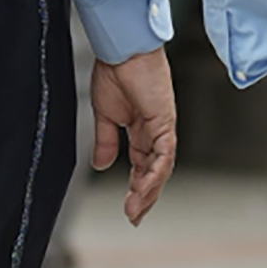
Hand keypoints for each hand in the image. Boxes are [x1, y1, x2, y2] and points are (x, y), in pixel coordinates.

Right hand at [92, 49, 179, 224]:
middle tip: (134, 217)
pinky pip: (164, 153)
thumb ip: (106, 141)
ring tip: (135, 209)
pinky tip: (144, 188)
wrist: (120, 50)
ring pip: (161, 167)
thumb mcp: (105, 115)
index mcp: (141, 130)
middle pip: (155, 171)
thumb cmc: (114, 72)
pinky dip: (155, 172)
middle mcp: (155, 131)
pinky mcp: (165, 121)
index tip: (128, 209)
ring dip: (148, 190)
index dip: (136, 188)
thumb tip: (102, 165)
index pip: (143, 166)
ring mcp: (163, 127)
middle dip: (144, 196)